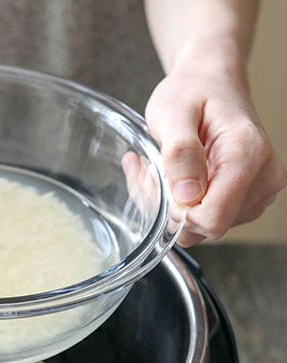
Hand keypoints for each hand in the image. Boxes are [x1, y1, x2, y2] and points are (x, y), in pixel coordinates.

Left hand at [145, 66, 285, 246]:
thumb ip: (180, 152)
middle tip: (150, 170)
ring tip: (162, 169)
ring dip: (170, 205)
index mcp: (248, 155)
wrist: (209, 82)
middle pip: (205, 226)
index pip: (213, 219)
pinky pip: (203, 221)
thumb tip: (187, 195)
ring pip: (200, 228)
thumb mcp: (172, 113)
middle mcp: (262, 179)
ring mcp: (257, 193)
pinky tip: (172, 177)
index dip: (176, 212)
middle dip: (168, 206)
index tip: (158, 181)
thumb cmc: (192, 92)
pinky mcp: (246, 200)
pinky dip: (179, 205)